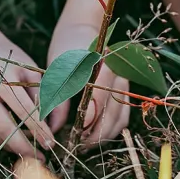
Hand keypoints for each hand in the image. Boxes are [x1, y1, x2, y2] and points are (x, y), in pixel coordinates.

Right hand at [0, 0, 53, 157]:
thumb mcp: (26, 67)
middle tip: (40, 157)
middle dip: (25, 148)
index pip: (25, 112)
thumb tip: (50, 123)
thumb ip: (40, 93)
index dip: (39, 131)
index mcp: (4, 79)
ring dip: (13, 147)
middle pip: (6, 130)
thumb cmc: (4, 54)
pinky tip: (14, 141)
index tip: (51, 144)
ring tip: (29, 151)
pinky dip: (1, 139)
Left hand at [47, 23, 130, 147]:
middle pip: (111, 112)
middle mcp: (117, 75)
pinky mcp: (125, 92)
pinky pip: (123, 117)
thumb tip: (54, 128)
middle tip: (77, 145)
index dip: (88, 118)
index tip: (76, 132)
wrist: (82, 33)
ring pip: (119, 119)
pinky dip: (111, 131)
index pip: (98, 96)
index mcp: (100, 65)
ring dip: (103, 135)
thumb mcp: (57, 71)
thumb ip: (57, 98)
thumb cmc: (66, 51)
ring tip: (84, 144)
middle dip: (94, 133)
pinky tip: (95, 137)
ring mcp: (124, 84)